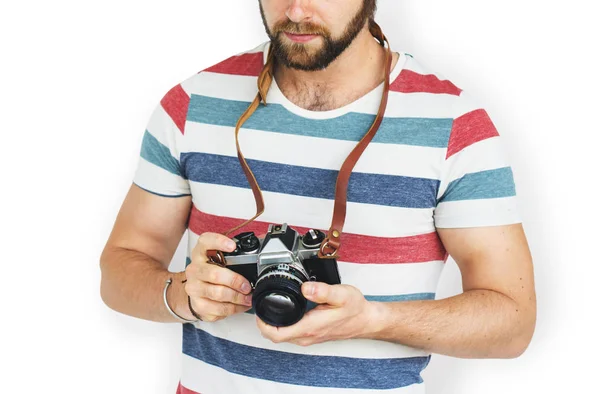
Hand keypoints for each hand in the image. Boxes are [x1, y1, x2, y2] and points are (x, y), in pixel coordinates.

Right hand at [184, 232, 252, 321]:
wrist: (196, 293)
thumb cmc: (212, 272)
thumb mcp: (218, 259)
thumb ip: (235, 252)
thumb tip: (261, 241)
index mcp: (200, 253)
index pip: (205, 242)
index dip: (218, 242)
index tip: (232, 246)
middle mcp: (194, 269)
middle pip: (215, 274)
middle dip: (235, 281)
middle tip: (247, 285)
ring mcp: (194, 288)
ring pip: (218, 294)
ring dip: (237, 297)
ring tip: (248, 297)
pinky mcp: (198, 305)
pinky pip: (219, 308)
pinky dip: (234, 308)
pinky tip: (241, 305)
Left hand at [256, 282, 377, 345]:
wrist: (366, 320)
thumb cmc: (355, 309)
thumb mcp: (342, 295)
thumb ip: (323, 291)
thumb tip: (306, 287)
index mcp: (310, 327)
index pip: (276, 335)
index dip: (262, 324)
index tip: (259, 309)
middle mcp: (307, 336)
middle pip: (275, 336)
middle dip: (263, 322)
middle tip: (261, 304)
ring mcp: (308, 337)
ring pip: (282, 335)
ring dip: (272, 324)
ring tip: (270, 306)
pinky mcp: (311, 334)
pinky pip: (290, 332)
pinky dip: (282, 324)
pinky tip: (284, 310)